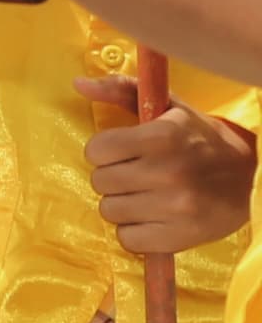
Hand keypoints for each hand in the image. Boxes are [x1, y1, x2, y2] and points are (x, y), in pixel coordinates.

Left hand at [79, 77, 258, 256]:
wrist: (253, 178)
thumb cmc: (202, 140)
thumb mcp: (170, 108)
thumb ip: (122, 90)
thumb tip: (79, 83)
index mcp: (164, 136)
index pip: (96, 150)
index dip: (106, 151)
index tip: (125, 151)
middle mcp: (169, 172)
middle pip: (100, 182)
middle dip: (114, 177)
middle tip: (140, 174)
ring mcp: (175, 207)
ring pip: (109, 211)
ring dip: (123, 205)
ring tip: (148, 195)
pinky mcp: (180, 237)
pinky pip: (127, 239)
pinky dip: (136, 231)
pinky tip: (155, 217)